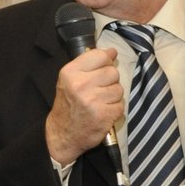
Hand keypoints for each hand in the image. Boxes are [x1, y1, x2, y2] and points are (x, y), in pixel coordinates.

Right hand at [45, 47, 122, 164]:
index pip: (100, 56)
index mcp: (70, 72)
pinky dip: (115, 109)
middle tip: (98, 91)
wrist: (63, 134)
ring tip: (99, 102)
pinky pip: (121, 105)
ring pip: (119, 89)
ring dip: (113, 96)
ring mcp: (93, 100)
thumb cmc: (69, 104)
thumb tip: (112, 51)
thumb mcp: (71, 80)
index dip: (106, 61)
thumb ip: (90, 64)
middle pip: (113, 72)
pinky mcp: (104, 115)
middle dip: (110, 81)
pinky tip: (103, 112)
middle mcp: (80, 84)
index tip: (102, 68)